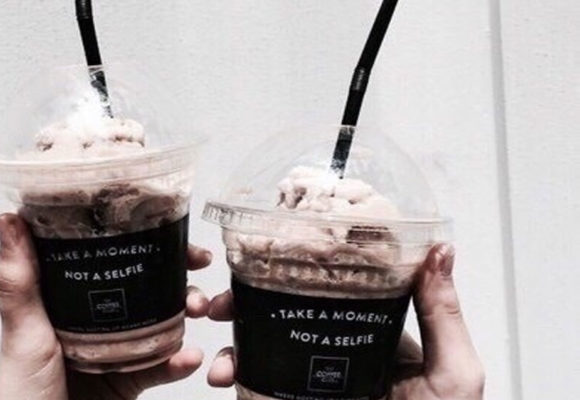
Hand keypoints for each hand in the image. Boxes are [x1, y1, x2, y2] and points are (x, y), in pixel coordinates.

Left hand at [0, 214, 211, 399]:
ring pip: (160, 320)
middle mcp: (92, 320)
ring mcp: (113, 350)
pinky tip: (189, 357)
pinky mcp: (129, 380)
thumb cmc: (21, 393)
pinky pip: (162, 366)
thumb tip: (9, 220)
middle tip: (196, 264)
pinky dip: (179, 361)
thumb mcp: (23, 333)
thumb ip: (19, 282)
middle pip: (142, 285)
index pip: (105, 256)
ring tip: (197, 308)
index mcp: (66, 300)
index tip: (164, 222)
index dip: (136, 236)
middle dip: (175, 271)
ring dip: (184, 310)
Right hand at [206, 244, 484, 399]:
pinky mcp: (286, 399)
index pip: (330, 287)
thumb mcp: (452, 372)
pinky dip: (231, 371)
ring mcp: (309, 378)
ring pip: (261, 343)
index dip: (296, 267)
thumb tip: (439, 249)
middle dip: (248, 298)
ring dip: (232, 334)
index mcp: (372, 331)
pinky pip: (253, 380)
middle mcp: (335, 348)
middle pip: (283, 309)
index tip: (270, 250)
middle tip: (224, 298)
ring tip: (219, 335)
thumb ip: (443, 314)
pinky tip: (223, 373)